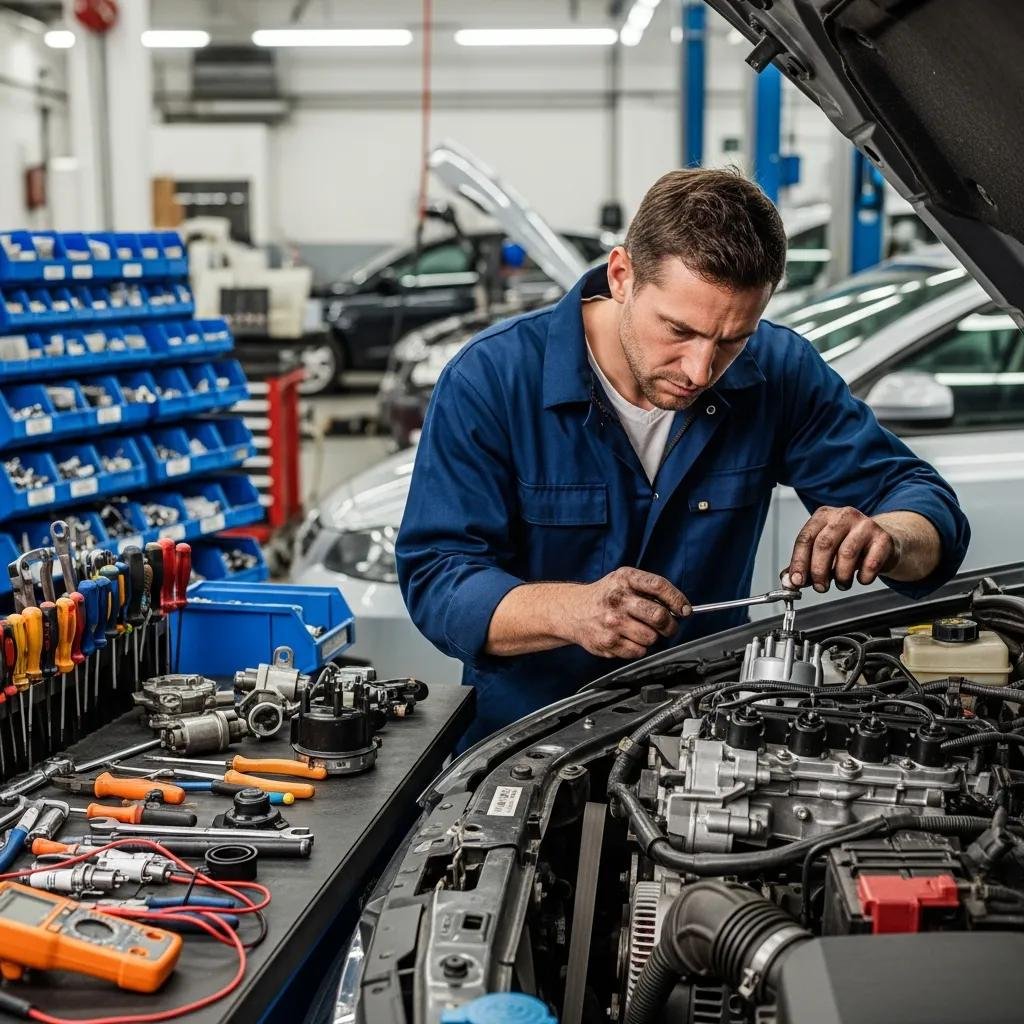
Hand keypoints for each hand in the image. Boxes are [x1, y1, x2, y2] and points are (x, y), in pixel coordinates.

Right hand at [567, 567, 690, 658]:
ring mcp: (611, 622)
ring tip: (639, 630)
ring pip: (651, 637)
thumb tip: (680, 608)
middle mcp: (617, 599)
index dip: (677, 599)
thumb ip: (650, 590)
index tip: (684, 609)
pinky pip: (638, 651)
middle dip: (670, 625)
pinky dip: (638, 648)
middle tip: (668, 626)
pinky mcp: (607, 642)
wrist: (572, 611)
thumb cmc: (605, 596)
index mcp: (624, 579)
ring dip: (651, 637)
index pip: (658, 586)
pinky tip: (627, 638)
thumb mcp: (624, 581)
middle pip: (659, 616)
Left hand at [786, 506, 899, 591]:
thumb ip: (805, 565)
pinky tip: (861, 578)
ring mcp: (865, 524)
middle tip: (821, 587)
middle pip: (824, 544)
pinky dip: (863, 577)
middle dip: (819, 571)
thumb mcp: (824, 552)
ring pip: (846, 554)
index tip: (796, 581)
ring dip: (841, 576)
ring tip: (841, 583)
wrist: (883, 543)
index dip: (799, 562)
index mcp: (823, 516)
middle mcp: (843, 516)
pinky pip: (870, 563)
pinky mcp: (883, 538)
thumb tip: (789, 582)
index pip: (805, 538)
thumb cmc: (848, 546)